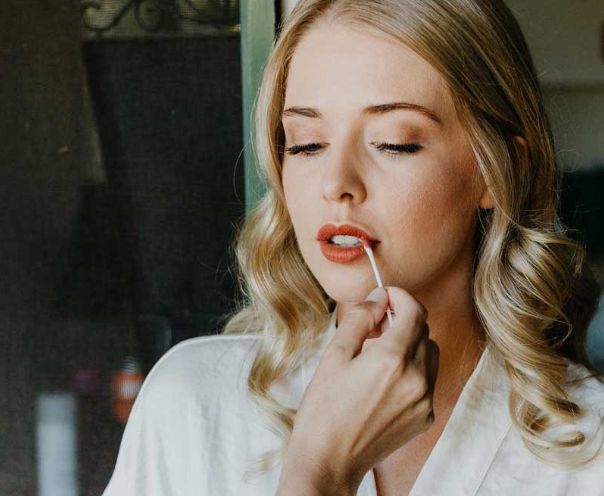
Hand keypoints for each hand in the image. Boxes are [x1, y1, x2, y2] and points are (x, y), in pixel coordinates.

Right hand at [280, 286, 438, 492]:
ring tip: (380, 354)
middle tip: (374, 326)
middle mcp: (417, 378)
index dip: (401, 297)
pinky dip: (413, 370)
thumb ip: (360, 318)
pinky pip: (428, 380)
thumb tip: (379, 297)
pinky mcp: (425, 417)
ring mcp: (425, 400)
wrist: (329, 459)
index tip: (386, 296)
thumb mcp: (335, 354)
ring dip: (410, 344)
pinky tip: (385, 380)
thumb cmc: (325, 408)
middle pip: (423, 330)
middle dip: (402, 320)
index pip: (414, 311)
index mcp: (393, 358)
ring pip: (430, 353)